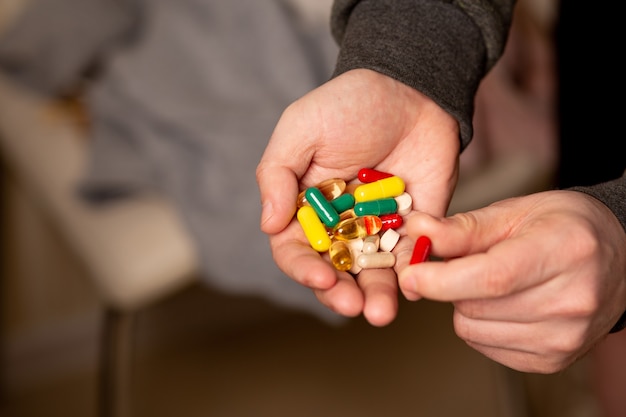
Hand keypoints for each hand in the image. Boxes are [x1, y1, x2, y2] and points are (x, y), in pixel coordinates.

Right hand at [256, 69, 459, 325]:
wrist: (409, 88)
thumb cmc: (348, 104)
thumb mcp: (301, 128)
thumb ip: (277, 174)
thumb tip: (267, 226)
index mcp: (306, 207)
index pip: (295, 249)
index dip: (303, 268)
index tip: (321, 277)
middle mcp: (339, 225)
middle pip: (333, 270)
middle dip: (340, 292)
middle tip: (354, 305)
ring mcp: (377, 228)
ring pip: (372, 273)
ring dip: (375, 296)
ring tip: (381, 313)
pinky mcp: (414, 225)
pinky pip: (411, 256)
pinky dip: (412, 273)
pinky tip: (414, 287)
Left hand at [398, 190, 625, 372]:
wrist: (617, 258)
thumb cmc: (563, 227)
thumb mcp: (515, 211)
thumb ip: (462, 228)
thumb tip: (417, 232)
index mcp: (563, 251)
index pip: (491, 277)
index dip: (442, 280)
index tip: (410, 276)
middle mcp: (571, 300)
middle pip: (475, 306)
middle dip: (451, 284)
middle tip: (468, 263)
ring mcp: (565, 336)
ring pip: (473, 329)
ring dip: (466, 306)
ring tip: (494, 283)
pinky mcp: (552, 359)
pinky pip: (486, 346)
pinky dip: (481, 325)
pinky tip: (505, 304)